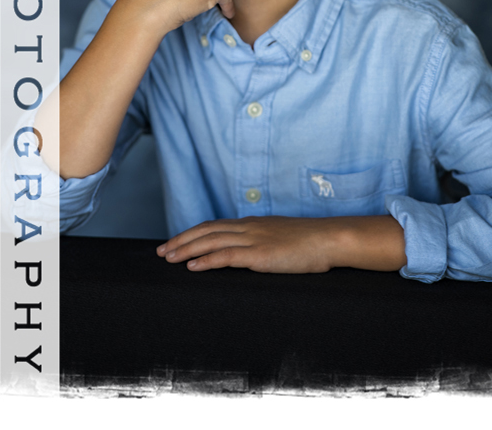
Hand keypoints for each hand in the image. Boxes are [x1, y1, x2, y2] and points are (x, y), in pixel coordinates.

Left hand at [157, 216, 340, 272]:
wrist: (330, 239)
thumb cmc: (311, 243)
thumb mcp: (282, 238)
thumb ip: (264, 242)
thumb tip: (252, 253)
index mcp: (253, 224)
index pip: (215, 225)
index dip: (193, 233)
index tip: (176, 242)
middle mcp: (249, 227)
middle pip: (206, 230)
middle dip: (182, 240)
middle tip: (162, 251)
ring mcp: (254, 239)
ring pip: (211, 241)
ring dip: (187, 250)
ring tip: (169, 259)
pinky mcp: (260, 254)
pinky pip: (227, 256)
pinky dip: (206, 260)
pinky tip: (193, 267)